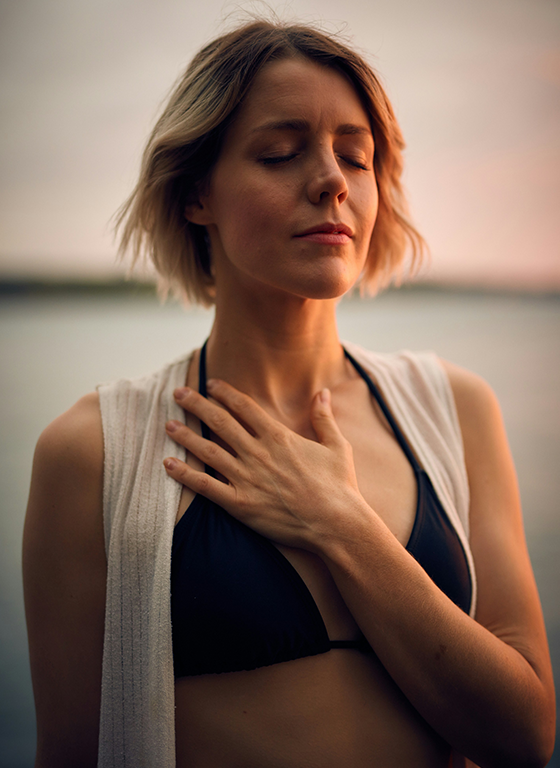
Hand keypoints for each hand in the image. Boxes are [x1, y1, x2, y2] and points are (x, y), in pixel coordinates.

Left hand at [163, 379, 364, 549]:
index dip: (224, 393)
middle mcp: (258, 453)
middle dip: (197, 405)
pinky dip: (184, 474)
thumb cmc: (339, 486)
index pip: (244, 407)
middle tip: (178, 393)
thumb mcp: (337, 446)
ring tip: (168, 424)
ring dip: (185, 435)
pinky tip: (168, 464)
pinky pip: (205, 486)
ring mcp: (247, 478)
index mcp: (278, 437)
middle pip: (220, 422)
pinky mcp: (240, 504)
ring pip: (208, 451)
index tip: (210, 384)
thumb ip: (324, 417)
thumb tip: (323, 392)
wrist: (336, 524)